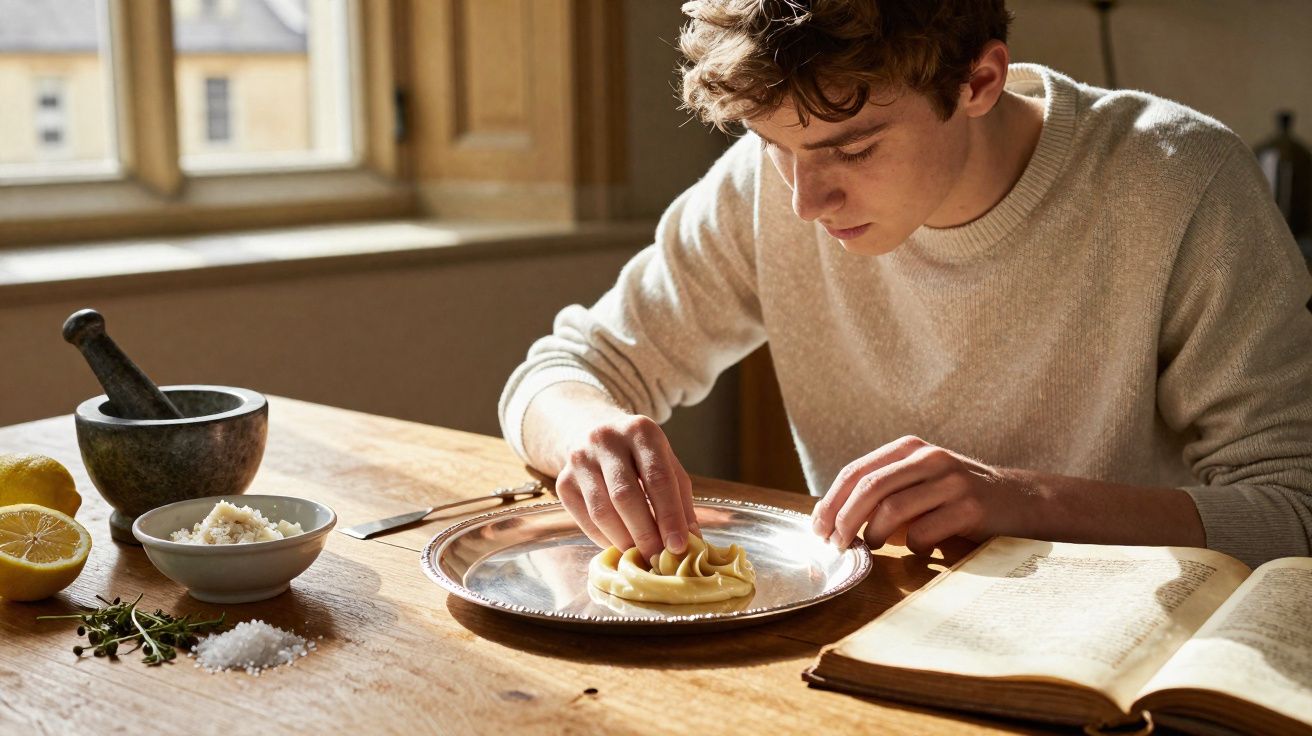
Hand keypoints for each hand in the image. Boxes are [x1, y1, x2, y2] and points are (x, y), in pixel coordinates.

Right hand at [554, 414, 698, 560]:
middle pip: (625, 496)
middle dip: (645, 535)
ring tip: (642, 558)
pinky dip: (605, 539)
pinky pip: (585, 519)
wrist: (591, 432)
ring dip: (624, 541)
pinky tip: (620, 546)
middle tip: (659, 561)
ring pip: (602, 511)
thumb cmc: (639, 454)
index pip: (657, 478)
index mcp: (640, 431)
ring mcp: (579, 460)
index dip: (669, 516)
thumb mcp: (666, 462)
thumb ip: (680, 498)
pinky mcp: (563, 481)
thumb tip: (692, 541)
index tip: (678, 546)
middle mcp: (606, 439)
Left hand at [810, 436, 1028, 554]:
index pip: (856, 471)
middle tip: (835, 544)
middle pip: (870, 488)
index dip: (831, 501)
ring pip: (893, 510)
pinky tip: (919, 548)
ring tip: (871, 547)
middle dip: (844, 520)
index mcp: (910, 448)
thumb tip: (831, 520)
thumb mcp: (919, 482)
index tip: (818, 528)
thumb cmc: (955, 497)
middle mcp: (930, 458)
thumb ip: (882, 492)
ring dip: (873, 535)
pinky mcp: (971, 508)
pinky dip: (912, 546)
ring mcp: (952, 481)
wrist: (1019, 501)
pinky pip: (923, 533)